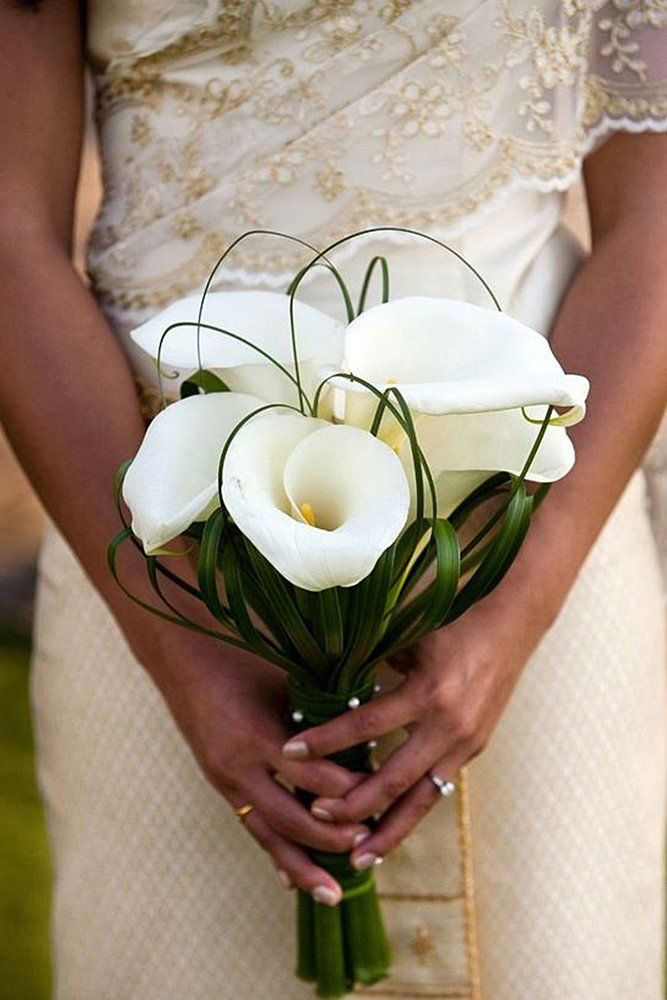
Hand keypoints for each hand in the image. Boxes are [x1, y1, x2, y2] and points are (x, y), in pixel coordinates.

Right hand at [130, 625, 368, 905]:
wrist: (184, 657)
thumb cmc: (245, 660)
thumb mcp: (286, 680)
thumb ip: (321, 711)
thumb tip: (373, 730)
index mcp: (260, 736)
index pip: (315, 779)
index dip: (351, 791)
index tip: (385, 794)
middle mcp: (239, 768)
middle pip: (292, 819)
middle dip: (331, 839)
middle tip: (367, 847)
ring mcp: (225, 781)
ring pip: (268, 836)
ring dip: (301, 866)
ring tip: (333, 895)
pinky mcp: (219, 785)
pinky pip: (251, 827)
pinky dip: (274, 853)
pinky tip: (292, 880)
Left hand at [281, 597, 545, 869]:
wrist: (511, 621)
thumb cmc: (451, 621)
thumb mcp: (408, 636)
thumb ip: (370, 660)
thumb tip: (320, 680)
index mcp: (429, 692)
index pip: (365, 727)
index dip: (325, 741)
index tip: (289, 750)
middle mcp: (449, 726)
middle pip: (393, 780)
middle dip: (351, 804)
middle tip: (313, 814)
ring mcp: (465, 743)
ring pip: (421, 801)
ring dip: (387, 832)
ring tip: (355, 860)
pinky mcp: (473, 750)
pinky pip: (436, 790)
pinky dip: (411, 812)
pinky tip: (387, 830)